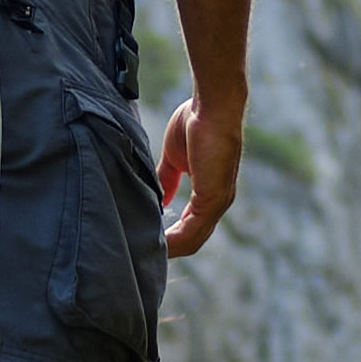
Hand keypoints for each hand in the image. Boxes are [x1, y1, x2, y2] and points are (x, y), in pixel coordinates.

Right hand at [156, 89, 244, 257]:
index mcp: (210, 193)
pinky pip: (193, 229)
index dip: (170, 237)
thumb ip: (166, 178)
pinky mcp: (214, 198)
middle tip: (141, 255)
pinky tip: (156, 242)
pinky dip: (174, 240)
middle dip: (168, 250)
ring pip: (193, 240)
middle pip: (192, 240)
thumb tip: (158, 197)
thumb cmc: (196, 121)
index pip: (191, 226)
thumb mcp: (174, 157)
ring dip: (169, 249)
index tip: (147, 240)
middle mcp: (218, 202)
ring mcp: (218, 202)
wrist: (211, 106)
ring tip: (144, 253)